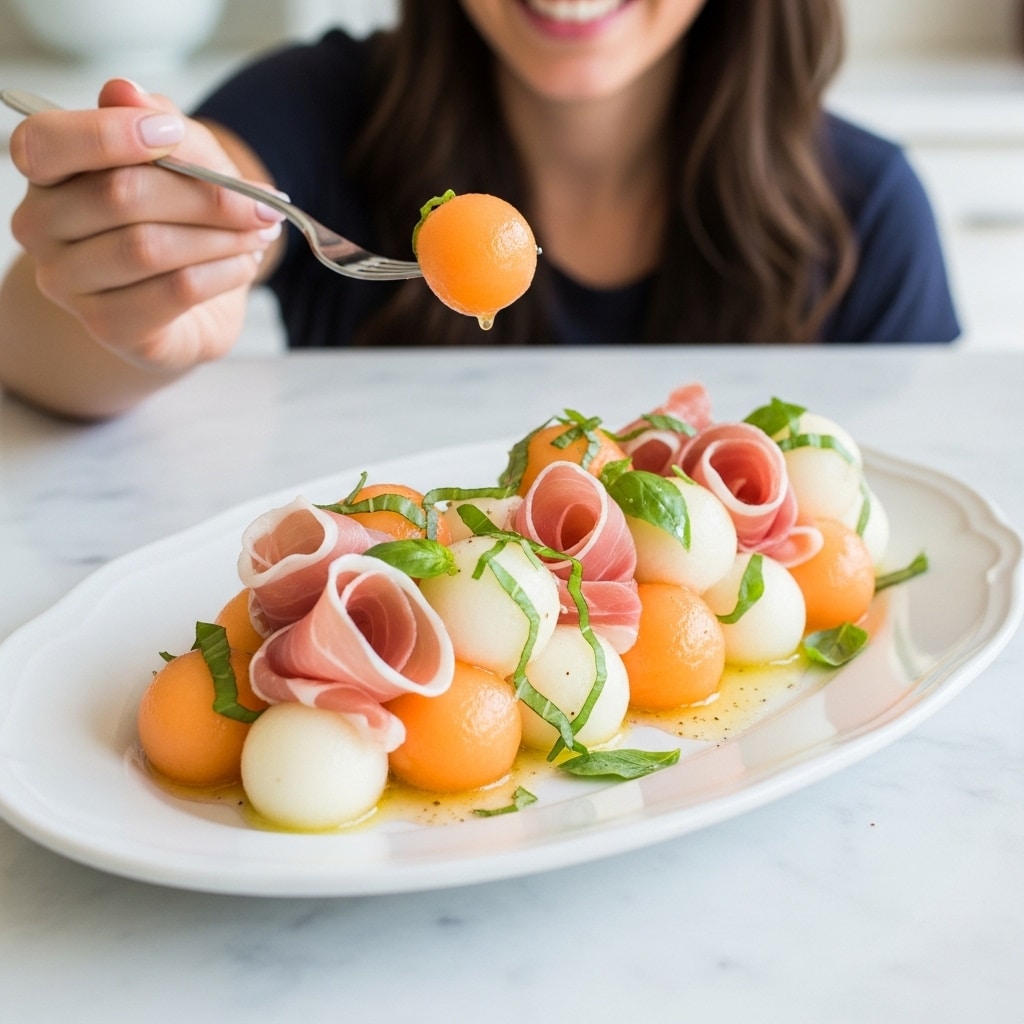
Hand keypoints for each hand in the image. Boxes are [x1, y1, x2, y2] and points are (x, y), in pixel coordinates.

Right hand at [7, 78, 283, 370]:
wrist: (196, 297)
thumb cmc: (180, 216)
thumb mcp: (184, 156)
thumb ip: (156, 121)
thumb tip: (124, 91)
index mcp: (46, 172)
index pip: (47, 143)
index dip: (111, 134)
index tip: (176, 133)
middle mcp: (40, 228)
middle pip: (119, 196)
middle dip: (205, 195)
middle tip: (262, 203)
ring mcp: (68, 284)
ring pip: (148, 248)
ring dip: (221, 237)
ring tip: (258, 233)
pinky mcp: (109, 327)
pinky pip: (173, 291)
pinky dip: (222, 272)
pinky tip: (244, 263)